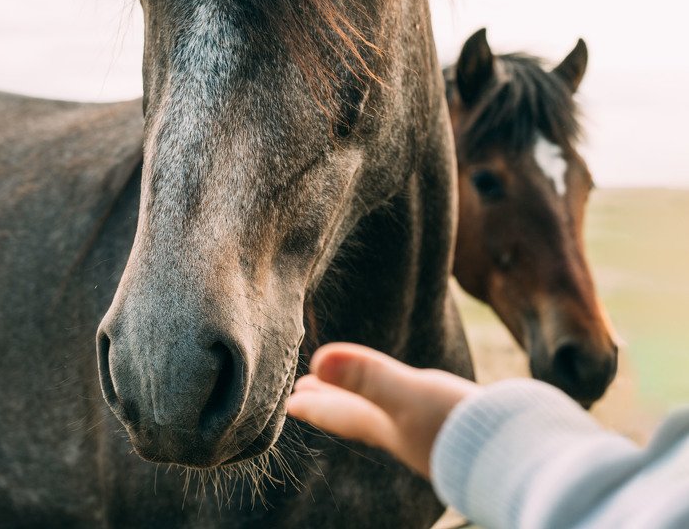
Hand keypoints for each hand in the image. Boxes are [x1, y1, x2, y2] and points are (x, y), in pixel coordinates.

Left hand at [286, 342, 478, 478]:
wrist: (523, 454)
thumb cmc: (463, 428)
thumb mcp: (410, 396)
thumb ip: (368, 377)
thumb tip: (316, 359)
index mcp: (390, 427)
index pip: (343, 414)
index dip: (316, 406)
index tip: (290, 402)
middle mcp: (407, 433)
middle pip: (360, 415)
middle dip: (334, 402)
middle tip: (307, 393)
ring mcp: (433, 434)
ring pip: (387, 417)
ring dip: (363, 402)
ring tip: (352, 394)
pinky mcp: (460, 431)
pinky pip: (416, 417)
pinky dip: (400, 406)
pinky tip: (414, 402)